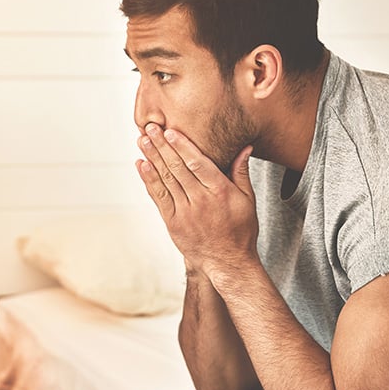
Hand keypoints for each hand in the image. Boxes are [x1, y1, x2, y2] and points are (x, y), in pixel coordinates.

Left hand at [137, 124, 258, 282]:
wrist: (227, 262)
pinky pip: (158, 197)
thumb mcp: (247, 200)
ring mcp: (185, 212)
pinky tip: (141, 165)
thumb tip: (245, 147)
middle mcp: (200, 201)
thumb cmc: (240, 230)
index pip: (198, 163)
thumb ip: (241, 172)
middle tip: (150, 127)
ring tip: (142, 140)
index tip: (170, 131)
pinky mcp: (173, 222)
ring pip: (166, 179)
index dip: (182, 146)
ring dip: (152, 158)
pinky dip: (149, 180)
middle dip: (162, 146)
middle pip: (177, 168)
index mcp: (220, 192)